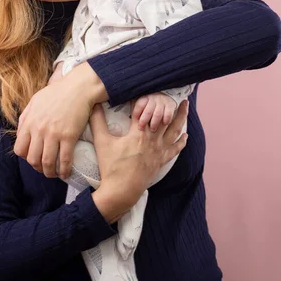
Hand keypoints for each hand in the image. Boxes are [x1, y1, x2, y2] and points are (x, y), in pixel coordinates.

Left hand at [13, 62, 106, 178]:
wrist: (78, 87)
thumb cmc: (57, 92)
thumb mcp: (35, 101)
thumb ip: (26, 116)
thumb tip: (21, 130)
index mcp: (30, 122)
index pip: (19, 149)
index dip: (26, 157)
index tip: (33, 157)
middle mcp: (39, 130)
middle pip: (32, 159)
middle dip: (37, 168)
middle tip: (44, 168)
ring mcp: (54, 134)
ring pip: (47, 163)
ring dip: (50, 173)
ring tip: (54, 173)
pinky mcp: (69, 136)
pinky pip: (64, 159)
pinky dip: (64, 170)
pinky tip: (66, 172)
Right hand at [90, 100, 188, 223]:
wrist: (121, 191)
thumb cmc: (111, 167)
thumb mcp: (102, 142)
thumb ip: (97, 122)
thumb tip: (94, 105)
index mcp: (138, 133)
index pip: (144, 110)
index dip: (144, 99)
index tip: (146, 89)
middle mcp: (152, 140)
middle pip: (163, 117)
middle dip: (167, 102)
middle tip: (172, 90)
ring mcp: (158, 151)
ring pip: (174, 130)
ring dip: (180, 116)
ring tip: (185, 105)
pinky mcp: (161, 161)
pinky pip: (175, 149)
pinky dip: (181, 141)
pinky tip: (185, 135)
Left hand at [132, 93, 176, 131]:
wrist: (164, 94)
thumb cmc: (150, 102)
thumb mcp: (143, 102)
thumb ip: (137, 109)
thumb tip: (127, 120)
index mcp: (145, 98)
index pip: (139, 105)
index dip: (136, 113)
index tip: (135, 120)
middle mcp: (153, 99)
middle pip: (148, 111)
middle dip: (144, 121)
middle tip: (141, 128)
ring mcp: (162, 102)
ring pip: (157, 114)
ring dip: (154, 122)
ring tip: (152, 129)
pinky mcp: (170, 105)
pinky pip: (168, 113)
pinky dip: (166, 119)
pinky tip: (164, 123)